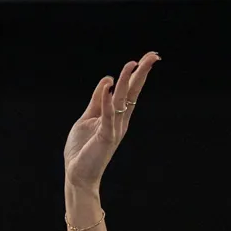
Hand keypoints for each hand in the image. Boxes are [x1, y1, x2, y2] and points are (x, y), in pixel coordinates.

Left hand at [62, 53, 159, 194]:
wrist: (77, 174)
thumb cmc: (82, 149)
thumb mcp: (88, 118)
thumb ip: (97, 101)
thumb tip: (108, 80)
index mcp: (117, 116)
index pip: (130, 91)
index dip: (138, 74)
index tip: (147, 58)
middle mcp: (120, 121)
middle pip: (133, 93)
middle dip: (141, 73)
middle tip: (153, 56)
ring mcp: (113, 129)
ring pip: (123, 100)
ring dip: (127, 81)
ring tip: (133, 63)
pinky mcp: (105, 136)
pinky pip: (107, 116)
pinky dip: (107, 101)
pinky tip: (109, 86)